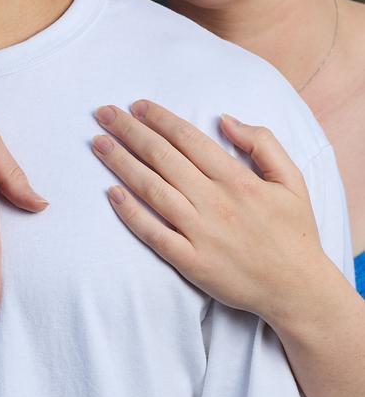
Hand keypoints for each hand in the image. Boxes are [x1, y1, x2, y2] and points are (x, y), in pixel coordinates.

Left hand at [92, 100, 326, 324]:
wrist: (299, 291)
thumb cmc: (293, 231)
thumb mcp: (292, 179)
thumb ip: (263, 142)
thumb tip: (225, 119)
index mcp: (237, 179)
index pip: (188, 139)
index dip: (159, 119)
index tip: (137, 105)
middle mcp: (215, 202)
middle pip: (162, 157)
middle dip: (129, 131)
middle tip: (105, 114)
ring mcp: (200, 233)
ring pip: (152, 189)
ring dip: (121, 163)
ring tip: (98, 143)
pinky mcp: (190, 262)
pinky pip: (153, 233)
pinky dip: (130, 212)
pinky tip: (111, 193)